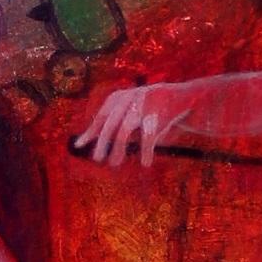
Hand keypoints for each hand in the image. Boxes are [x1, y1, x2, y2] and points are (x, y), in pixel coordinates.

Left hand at [75, 80, 201, 165]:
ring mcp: (141, 106)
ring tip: (114, 163)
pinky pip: (147, 137)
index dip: (90, 132)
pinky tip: (145, 163)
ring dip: (117, 150)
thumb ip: (112, 124)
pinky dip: (146, 151)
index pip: (101, 117)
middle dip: (102, 144)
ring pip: (123, 132)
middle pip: (109, 125)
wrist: (181, 97)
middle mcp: (128, 99)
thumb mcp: (130, 111)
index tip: (79, 145)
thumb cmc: (149, 109)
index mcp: (118, 97)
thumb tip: (87, 141)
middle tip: (97, 159)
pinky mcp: (156, 114)